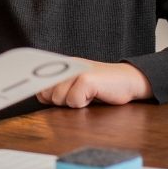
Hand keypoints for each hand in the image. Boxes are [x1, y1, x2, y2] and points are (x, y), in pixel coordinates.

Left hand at [35, 59, 152, 107]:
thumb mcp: (76, 85)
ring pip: (58, 98)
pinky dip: (83, 103)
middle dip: (60, 101)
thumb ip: (58, 88)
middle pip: (47, 93)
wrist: (128, 80)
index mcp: (62, 65)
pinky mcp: (86, 79)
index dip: (41, 93)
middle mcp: (66, 65)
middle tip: (78, 95)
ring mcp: (76, 71)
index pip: (39, 82)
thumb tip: (40, 95)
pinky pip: (74, 101)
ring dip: (73, 102)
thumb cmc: (102, 86)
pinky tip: (93, 95)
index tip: (46, 98)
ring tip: (87, 95)